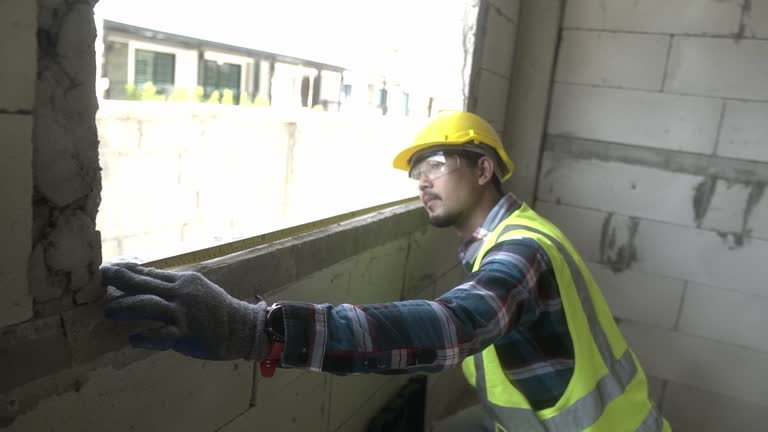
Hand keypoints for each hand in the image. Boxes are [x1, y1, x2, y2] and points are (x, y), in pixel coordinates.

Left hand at [101, 263, 269, 360]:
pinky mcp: (184, 334)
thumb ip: (171, 285)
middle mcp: (180, 294)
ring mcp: (182, 314)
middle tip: (100, 277)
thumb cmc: (217, 309)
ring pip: (147, 306)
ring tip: (109, 311)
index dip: (127, 270)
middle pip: (144, 284)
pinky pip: (159, 336)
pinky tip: (132, 339)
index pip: (149, 273)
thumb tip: (145, 278)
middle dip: (119, 280)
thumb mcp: (196, 289)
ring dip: (125, 307)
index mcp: (183, 281)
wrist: (241, 327)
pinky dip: (144, 338)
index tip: (108, 268)